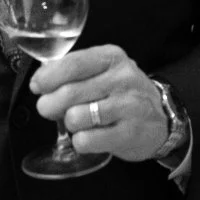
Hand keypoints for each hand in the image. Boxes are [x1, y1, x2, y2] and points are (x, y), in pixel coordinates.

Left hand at [29, 44, 171, 162]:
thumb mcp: (104, 71)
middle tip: (50, 110)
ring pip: (74, 117)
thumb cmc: (122, 94)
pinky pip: (86, 140)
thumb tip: (40, 80)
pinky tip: (90, 136)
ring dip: (69, 124)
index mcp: (112, 58)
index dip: (47, 77)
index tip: (37, 87)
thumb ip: (74, 70)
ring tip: (79, 122)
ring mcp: (129, 106)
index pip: (72, 64)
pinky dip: (80, 141)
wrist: (163, 119)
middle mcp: (123, 79)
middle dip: (49, 105)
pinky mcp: (130, 133)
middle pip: (68, 93)